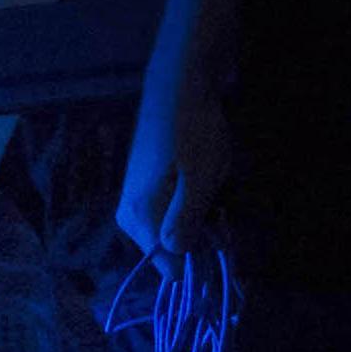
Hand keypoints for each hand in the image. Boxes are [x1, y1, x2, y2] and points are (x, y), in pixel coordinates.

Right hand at [115, 61, 232, 257]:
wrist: (178, 86)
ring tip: (211, 183)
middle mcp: (129, 216)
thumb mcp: (200, 178)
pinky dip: (190, 202)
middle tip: (220, 204)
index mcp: (139, 218)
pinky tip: (201, 177)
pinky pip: (169, 212)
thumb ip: (186, 222)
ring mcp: (135, 201)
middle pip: (170, 248)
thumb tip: (178, 256)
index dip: (199, 259)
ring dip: (198, 215)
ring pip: (172, 229)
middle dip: (200, 234)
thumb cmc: (193, 131)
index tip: (221, 238)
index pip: (168, 265)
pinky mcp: (143, 188)